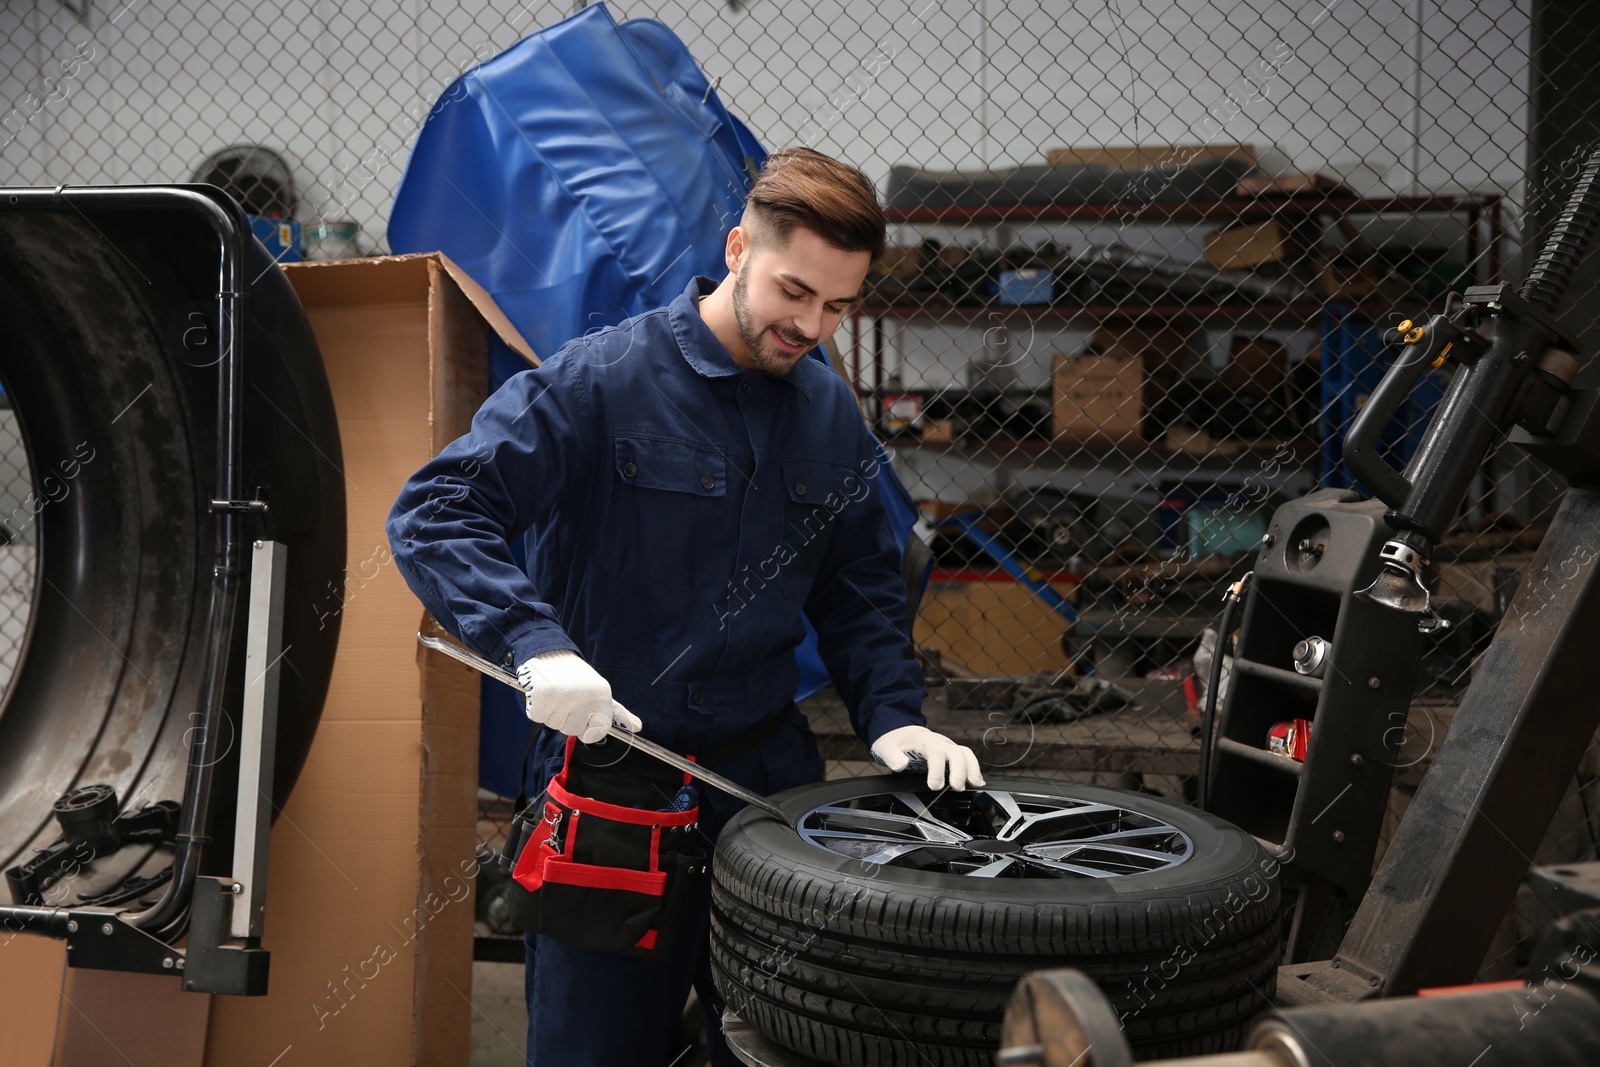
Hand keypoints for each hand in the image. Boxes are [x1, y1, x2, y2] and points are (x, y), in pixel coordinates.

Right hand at [516, 649, 642, 743]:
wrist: (549, 650)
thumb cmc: (575, 676)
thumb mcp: (600, 690)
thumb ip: (618, 712)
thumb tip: (639, 727)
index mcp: (602, 694)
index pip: (599, 731)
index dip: (588, 729)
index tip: (581, 716)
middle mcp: (586, 695)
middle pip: (573, 730)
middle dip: (566, 719)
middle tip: (565, 699)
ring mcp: (565, 696)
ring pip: (554, 724)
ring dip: (551, 713)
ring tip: (554, 692)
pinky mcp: (544, 695)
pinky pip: (538, 717)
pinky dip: (536, 707)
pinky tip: (541, 692)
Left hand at [870, 725, 984, 790]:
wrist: (901, 732)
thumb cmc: (893, 741)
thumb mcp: (885, 747)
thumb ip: (891, 756)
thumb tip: (901, 765)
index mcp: (922, 741)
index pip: (934, 752)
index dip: (937, 769)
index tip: (934, 786)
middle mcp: (938, 742)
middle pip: (955, 752)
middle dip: (959, 770)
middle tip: (957, 787)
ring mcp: (946, 745)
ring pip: (965, 753)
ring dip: (972, 768)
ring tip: (974, 784)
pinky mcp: (951, 751)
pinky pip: (967, 756)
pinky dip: (974, 768)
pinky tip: (977, 781)